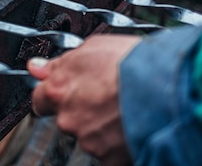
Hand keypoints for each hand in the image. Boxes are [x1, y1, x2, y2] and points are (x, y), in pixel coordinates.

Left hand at [28, 35, 140, 165]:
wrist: (165, 87)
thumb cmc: (132, 62)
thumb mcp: (92, 47)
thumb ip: (60, 62)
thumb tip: (37, 66)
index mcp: (58, 89)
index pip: (39, 98)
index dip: (51, 95)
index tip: (60, 92)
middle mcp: (67, 118)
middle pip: (67, 117)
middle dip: (83, 108)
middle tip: (107, 96)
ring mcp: (88, 139)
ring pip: (89, 134)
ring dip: (102, 125)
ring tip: (126, 107)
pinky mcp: (109, 158)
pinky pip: (110, 152)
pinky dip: (118, 143)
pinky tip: (132, 125)